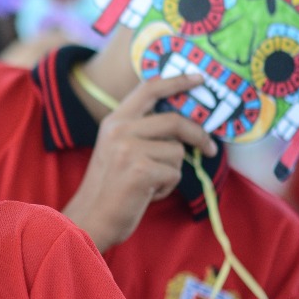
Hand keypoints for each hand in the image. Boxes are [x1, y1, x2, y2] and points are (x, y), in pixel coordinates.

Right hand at [62, 74, 216, 250]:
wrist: (90, 219)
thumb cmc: (110, 188)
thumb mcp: (117, 149)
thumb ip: (142, 131)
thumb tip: (184, 124)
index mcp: (114, 121)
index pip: (149, 89)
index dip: (177, 81)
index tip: (199, 79)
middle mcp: (120, 130)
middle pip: (174, 120)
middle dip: (198, 135)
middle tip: (209, 147)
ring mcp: (129, 149)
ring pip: (177, 151)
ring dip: (171, 171)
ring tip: (150, 183)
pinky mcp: (141, 170)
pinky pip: (174, 173)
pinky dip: (167, 187)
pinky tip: (147, 193)